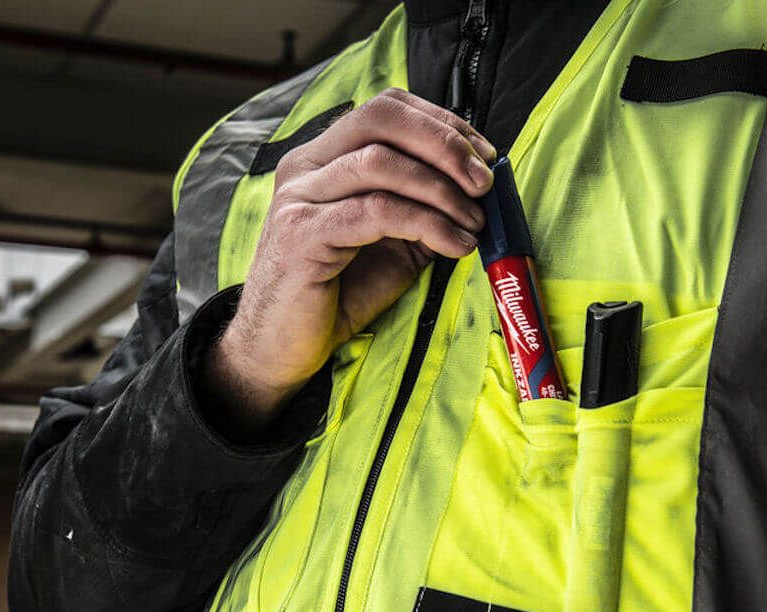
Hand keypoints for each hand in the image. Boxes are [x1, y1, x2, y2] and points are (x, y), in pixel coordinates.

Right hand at [204, 87, 495, 432]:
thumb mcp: (391, 245)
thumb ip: (423, 210)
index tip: (484, 155)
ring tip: (474, 222)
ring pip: (382, 163)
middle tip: (483, 181)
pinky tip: (455, 245)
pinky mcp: (302, 234)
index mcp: (323, 158)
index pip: (387, 109)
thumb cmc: (336, 296)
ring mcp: (299, 197)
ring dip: (442, 190)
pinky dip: (428, 224)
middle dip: (445, 144)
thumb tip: (476, 190)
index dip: (443, 124)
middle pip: (382, 118)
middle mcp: (306, 167)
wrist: (282, 347)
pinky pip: (377, 212)